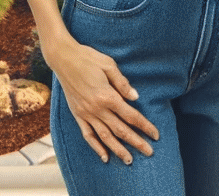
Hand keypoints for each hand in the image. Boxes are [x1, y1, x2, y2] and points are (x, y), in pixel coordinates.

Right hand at [41, 33, 158, 162]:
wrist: (63, 59)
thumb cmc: (89, 58)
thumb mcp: (109, 65)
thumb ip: (123, 84)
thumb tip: (136, 98)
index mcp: (107, 96)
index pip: (131, 116)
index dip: (145, 126)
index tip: (155, 135)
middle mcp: (97, 109)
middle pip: (120, 130)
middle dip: (136, 142)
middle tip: (149, 152)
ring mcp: (85, 114)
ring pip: (104, 137)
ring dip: (118, 150)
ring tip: (129, 160)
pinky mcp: (77, 115)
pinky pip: (87, 135)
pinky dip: (96, 147)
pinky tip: (104, 157)